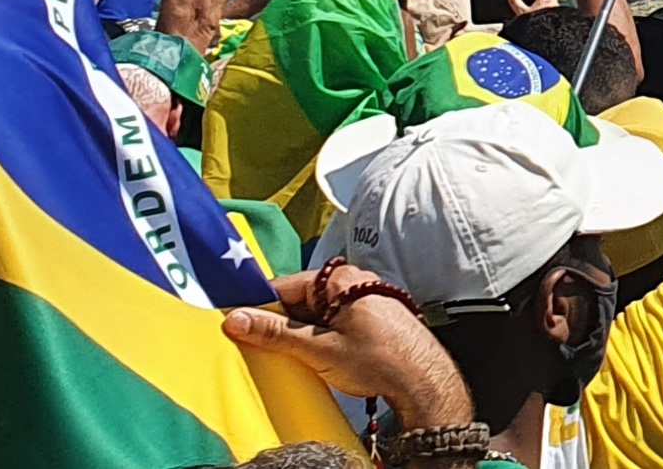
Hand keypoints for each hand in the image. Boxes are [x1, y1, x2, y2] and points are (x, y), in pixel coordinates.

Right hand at [224, 266, 474, 429]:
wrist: (424, 381)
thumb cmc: (381, 360)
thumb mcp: (319, 348)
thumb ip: (276, 334)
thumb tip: (237, 320)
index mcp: (341, 280)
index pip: (284, 286)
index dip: (258, 306)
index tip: (238, 325)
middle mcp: (354, 283)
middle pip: (300, 300)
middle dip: (280, 324)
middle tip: (261, 347)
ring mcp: (364, 301)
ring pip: (316, 314)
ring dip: (300, 334)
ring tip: (292, 357)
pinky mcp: (371, 320)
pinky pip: (333, 323)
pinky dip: (319, 339)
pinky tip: (314, 358)